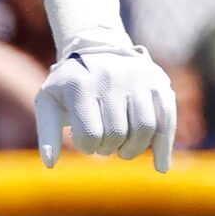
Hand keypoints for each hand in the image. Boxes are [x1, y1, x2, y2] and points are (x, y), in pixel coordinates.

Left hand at [34, 43, 176, 172]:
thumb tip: (50, 164)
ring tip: (123, 150)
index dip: (88, 147)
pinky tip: (160, 166)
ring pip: (146, 128)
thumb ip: (47, 132)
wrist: (97, 49)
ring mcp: (139, 78)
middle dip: (109, 149)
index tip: (85, 143)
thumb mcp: (48, 102)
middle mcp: (112, 79)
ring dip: (134, 149)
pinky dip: (164, 146)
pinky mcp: (159, 82)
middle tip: (103, 146)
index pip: (91, 134)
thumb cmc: (69, 84)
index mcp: (81, 85)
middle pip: (118, 133)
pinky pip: (167, 118)